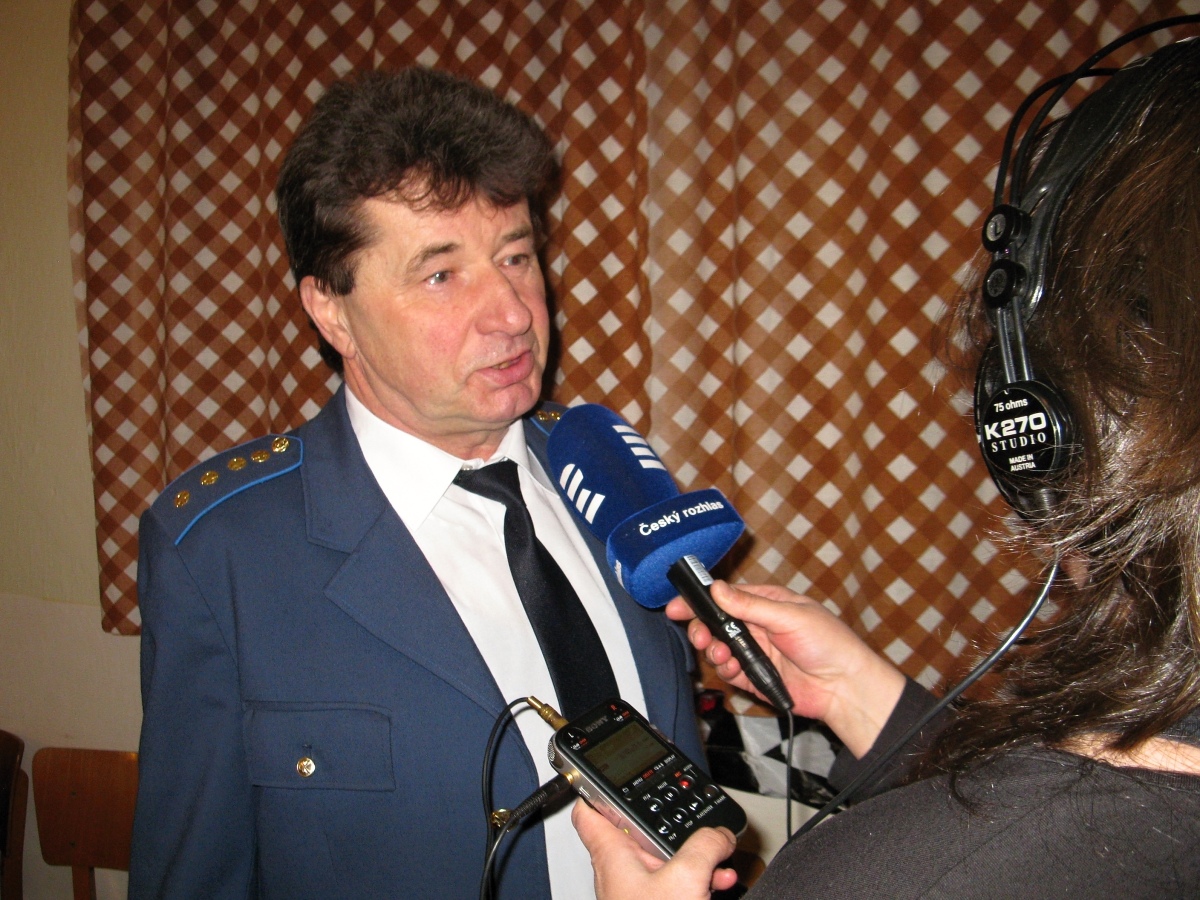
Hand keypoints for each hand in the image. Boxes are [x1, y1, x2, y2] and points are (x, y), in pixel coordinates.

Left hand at [571, 800, 737, 899]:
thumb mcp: (686, 878)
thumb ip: (704, 846)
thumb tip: (718, 833)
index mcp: (613, 855)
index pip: (590, 808)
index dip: (597, 785)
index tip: (610, 770)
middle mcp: (619, 873)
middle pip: (637, 832)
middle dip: (670, 825)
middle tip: (693, 821)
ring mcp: (635, 894)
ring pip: (661, 860)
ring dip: (690, 854)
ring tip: (716, 856)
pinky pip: (674, 884)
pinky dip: (696, 879)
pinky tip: (719, 881)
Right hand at [667, 581, 905, 757]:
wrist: (844, 687)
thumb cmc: (829, 643)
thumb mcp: (790, 616)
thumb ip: (751, 605)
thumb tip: (719, 589)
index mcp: (766, 603)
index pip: (725, 596)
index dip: (700, 600)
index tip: (678, 605)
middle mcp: (758, 626)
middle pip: (716, 623)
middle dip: (702, 628)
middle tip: (700, 636)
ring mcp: (755, 651)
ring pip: (719, 647)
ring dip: (713, 650)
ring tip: (721, 654)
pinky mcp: (754, 676)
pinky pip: (729, 671)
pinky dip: (725, 669)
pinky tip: (732, 668)